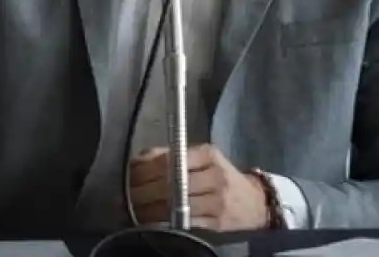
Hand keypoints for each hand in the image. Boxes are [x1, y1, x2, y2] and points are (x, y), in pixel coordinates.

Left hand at [127, 144, 271, 230]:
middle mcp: (214, 176)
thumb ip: (170, 155)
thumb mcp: (201, 158)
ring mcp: (217, 201)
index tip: (127, 178)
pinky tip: (150, 222)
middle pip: (170, 183)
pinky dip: (164, 223)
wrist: (254, 202)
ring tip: (132, 211)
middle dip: (142, 192)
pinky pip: (184, 223)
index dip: (144, 170)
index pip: (170, 160)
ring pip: (175, 205)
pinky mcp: (217, 223)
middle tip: (123, 197)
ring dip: (148, 210)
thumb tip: (137, 161)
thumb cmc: (220, 176)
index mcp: (208, 154)